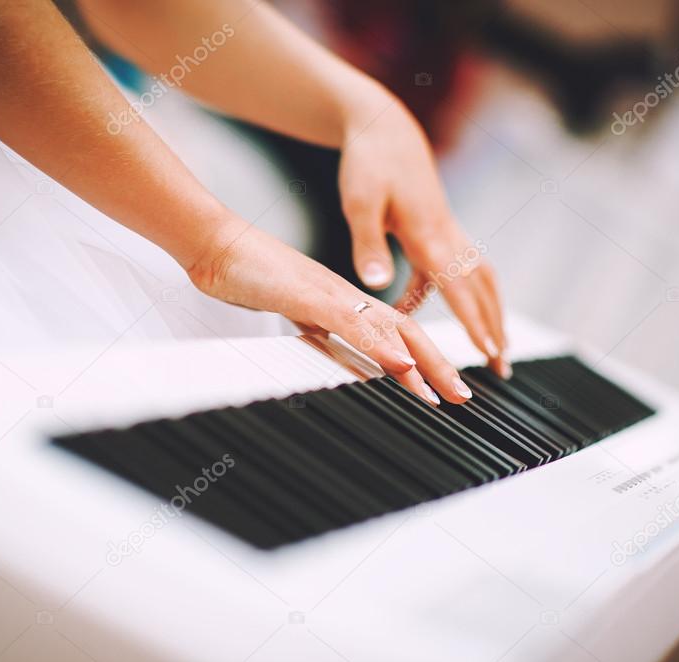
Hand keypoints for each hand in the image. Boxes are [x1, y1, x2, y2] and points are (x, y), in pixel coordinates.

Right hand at [186, 214, 474, 404]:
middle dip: (438, 366)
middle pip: (406, 332)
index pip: (395, 332)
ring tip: (443, 392)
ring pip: (389, 329)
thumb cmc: (250, 277)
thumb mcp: (293, 313)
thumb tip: (337, 356)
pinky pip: (353, 323)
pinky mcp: (310, 297)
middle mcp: (347, 297)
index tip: (444, 388)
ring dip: (421, 362)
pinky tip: (401, 366)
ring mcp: (332, 295)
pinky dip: (380, 346)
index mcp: (345, 302)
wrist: (216, 246)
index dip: (424, 360)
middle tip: (462, 398)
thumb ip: (319, 331)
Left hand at [338, 100, 509, 377]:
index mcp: (429, 235)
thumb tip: (377, 285)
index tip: (490, 353)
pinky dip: (457, 295)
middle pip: (481, 290)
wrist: (383, 127)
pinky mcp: (440, 229)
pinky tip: (433, 310)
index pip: (459, 288)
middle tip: (502, 368)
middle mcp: (447, 236)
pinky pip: (457, 270)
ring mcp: (448, 232)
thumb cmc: (368, 163)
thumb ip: (369, 246)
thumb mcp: (359, 203)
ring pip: (478, 280)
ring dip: (488, 314)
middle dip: (494, 329)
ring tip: (494, 347)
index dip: (475, 323)